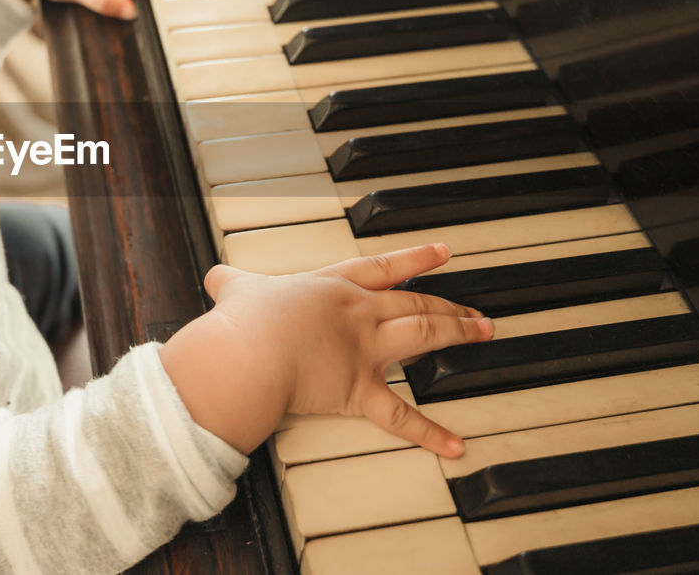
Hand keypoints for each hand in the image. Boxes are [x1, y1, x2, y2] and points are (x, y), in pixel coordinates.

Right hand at [160, 244, 493, 456]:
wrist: (248, 351)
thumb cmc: (244, 321)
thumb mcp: (236, 290)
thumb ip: (231, 284)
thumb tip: (213, 278)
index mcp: (331, 286)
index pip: (382, 268)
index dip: (415, 259)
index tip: (443, 253)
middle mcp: (356, 313)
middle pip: (413, 303)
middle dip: (449, 305)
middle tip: (477, 311)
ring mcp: (362, 350)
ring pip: (422, 337)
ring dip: (457, 334)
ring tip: (485, 334)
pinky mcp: (358, 389)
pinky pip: (400, 416)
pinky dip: (429, 433)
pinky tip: (456, 444)